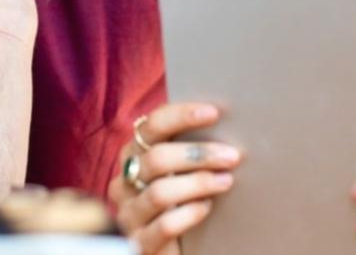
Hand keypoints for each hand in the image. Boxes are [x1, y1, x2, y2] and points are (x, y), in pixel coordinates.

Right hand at [106, 101, 242, 254]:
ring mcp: (129, 214)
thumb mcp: (178, 171)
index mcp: (133, 154)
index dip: (182, 116)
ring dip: (198, 183)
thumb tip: (226, 124)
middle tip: (232, 156)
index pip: (152, 126)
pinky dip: (189, 214)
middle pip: (157, 158)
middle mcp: (124, 181)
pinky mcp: (139, 243)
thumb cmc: (178, 200)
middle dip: (198, 154)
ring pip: (160, 192)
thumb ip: (188, 147)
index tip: (214, 112)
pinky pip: (164, 226)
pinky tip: (206, 208)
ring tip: (226, 181)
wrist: (168, 246)